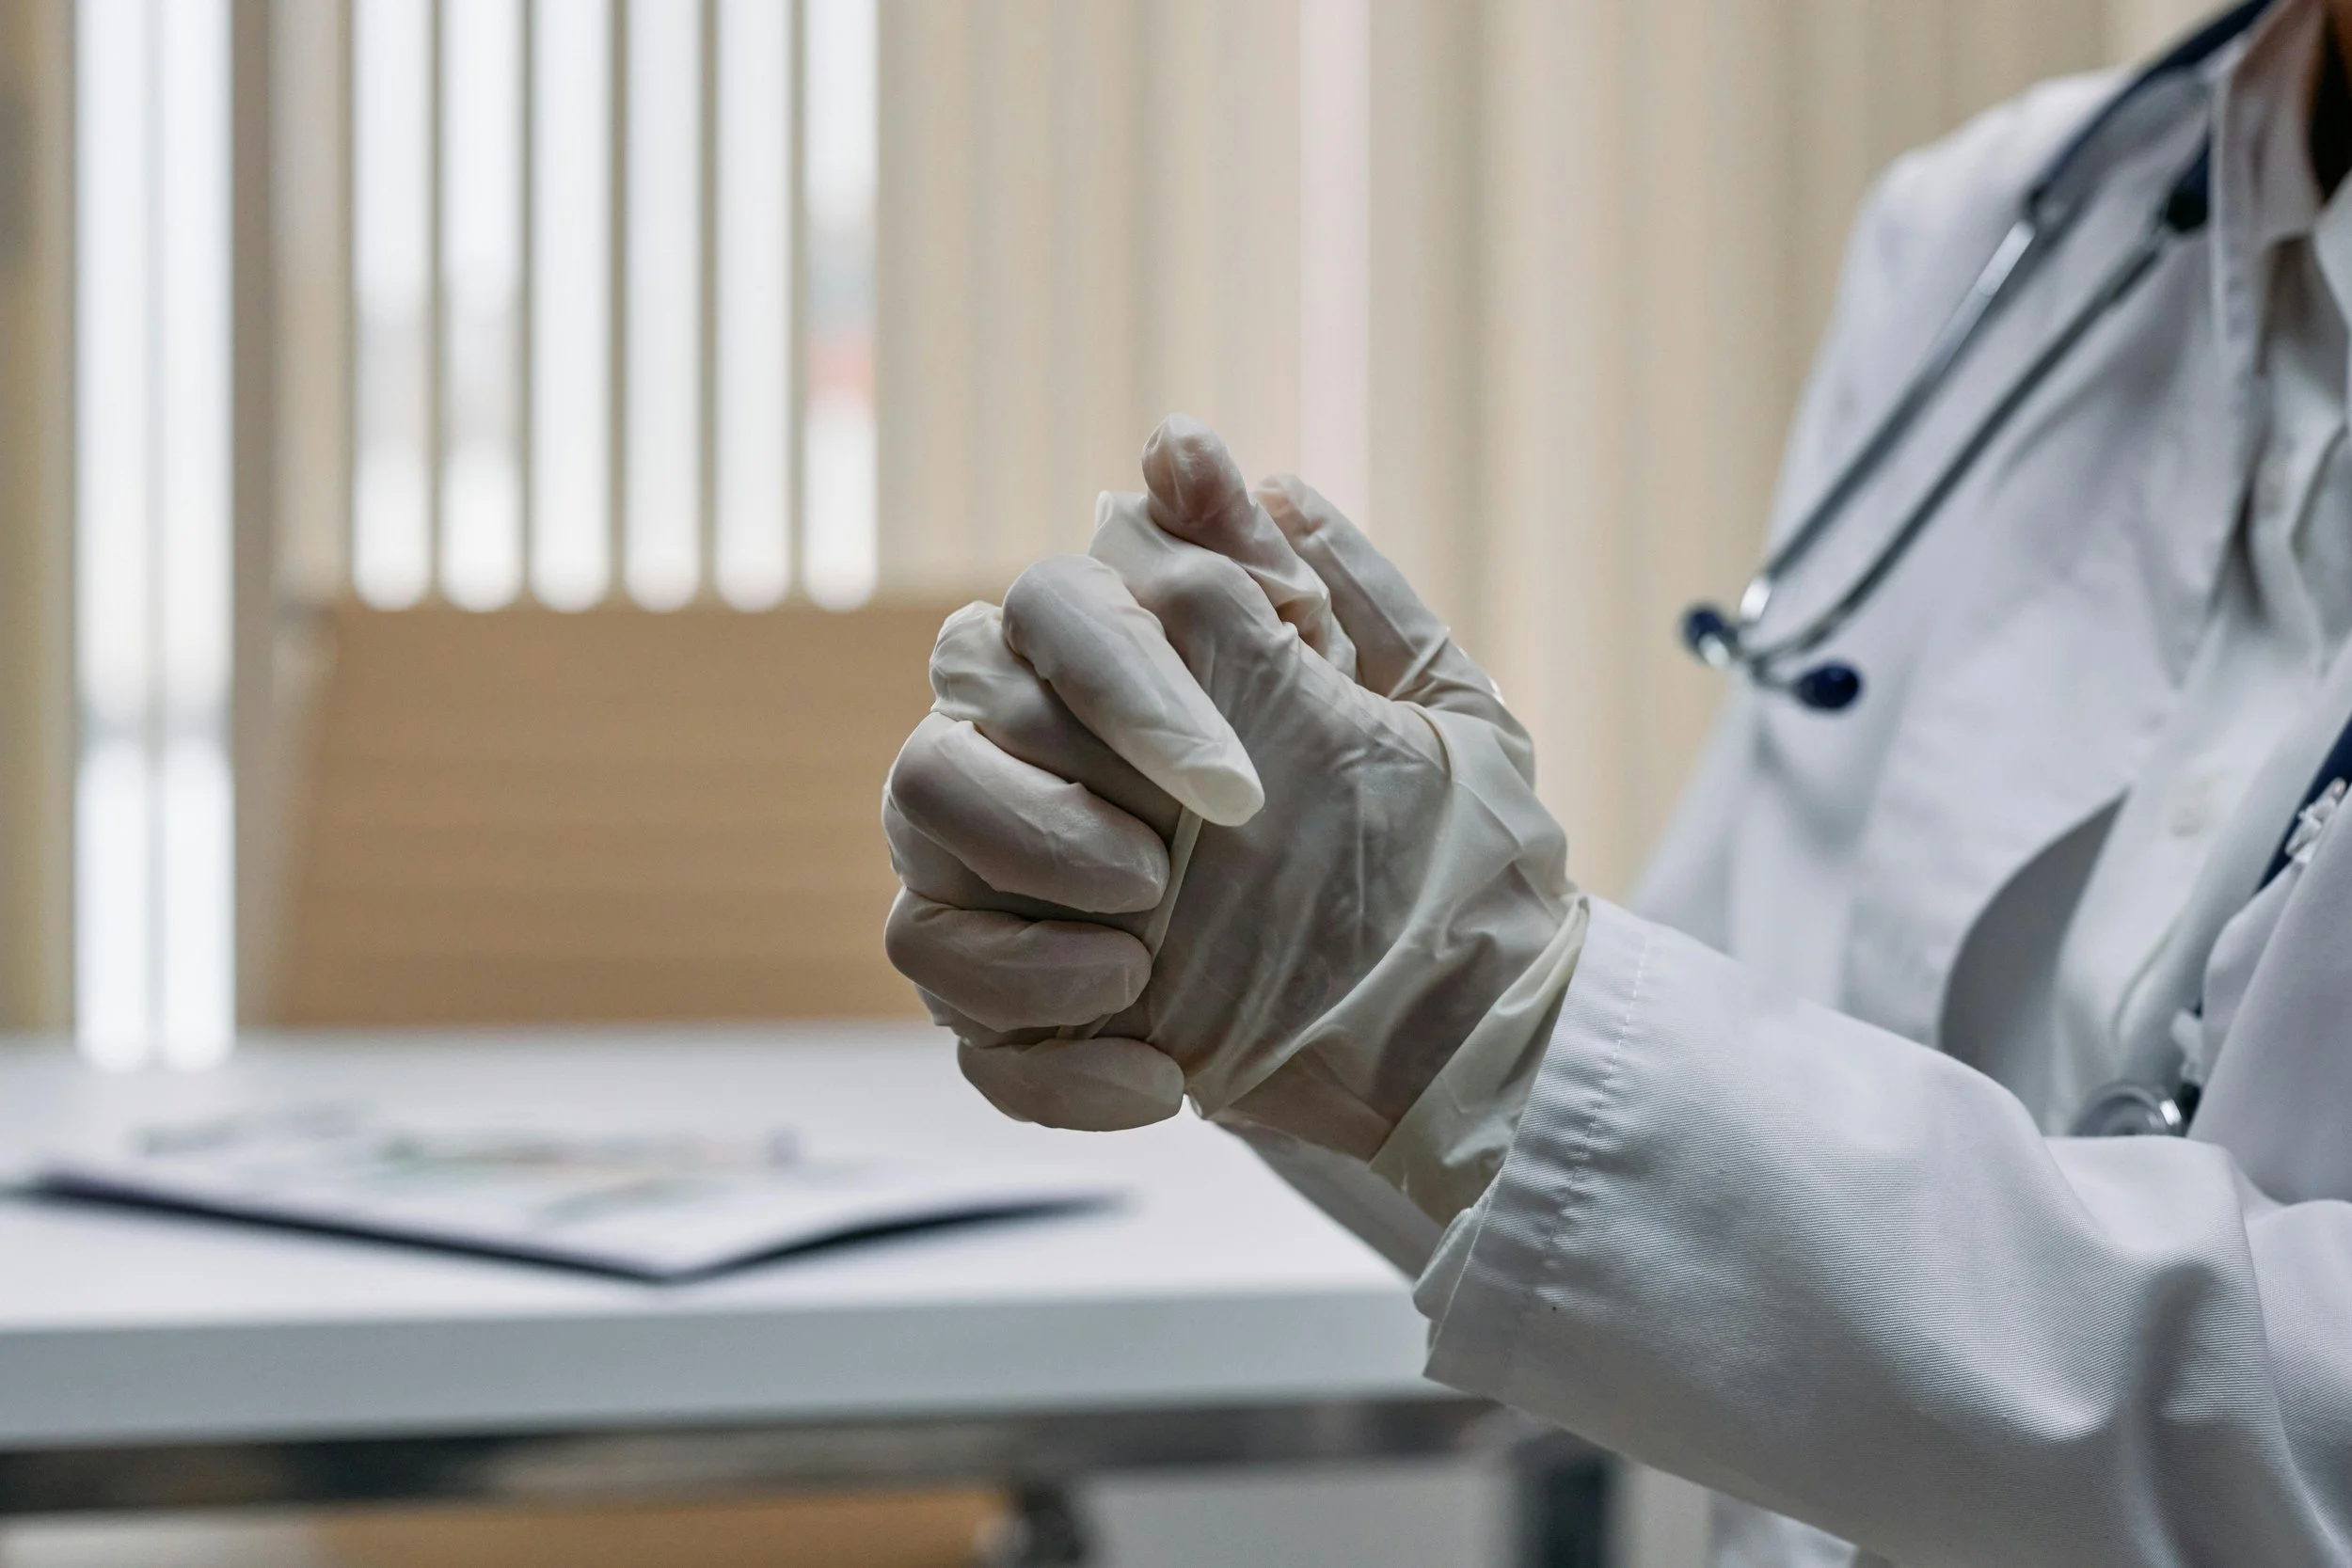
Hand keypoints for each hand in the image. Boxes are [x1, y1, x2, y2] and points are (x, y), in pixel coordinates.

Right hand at [882, 417, 1580, 1166]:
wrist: (1473, 1035)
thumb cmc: (1448, 860)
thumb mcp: (1417, 711)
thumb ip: (1302, 581)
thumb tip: (1181, 442)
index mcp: (1139, 684)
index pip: (1047, 613)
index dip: (1118, 688)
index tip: (1234, 789)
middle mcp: (1050, 773)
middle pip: (934, 748)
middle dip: (1043, 820)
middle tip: (1161, 882)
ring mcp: (1017, 896)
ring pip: (915, 891)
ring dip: (1012, 937)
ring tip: (1140, 970)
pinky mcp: (1017, 1013)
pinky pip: (959, 1031)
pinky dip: (1047, 1062)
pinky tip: (1162, 1083)